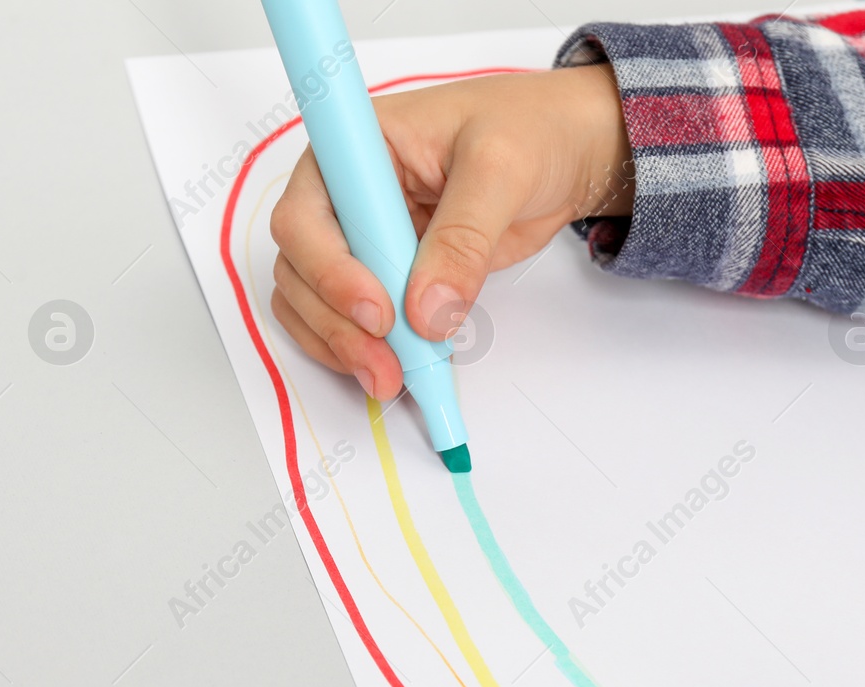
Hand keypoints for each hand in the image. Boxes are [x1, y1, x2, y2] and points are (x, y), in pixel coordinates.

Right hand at [268, 65, 632, 399]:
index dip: (329, 270)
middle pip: (301, 269)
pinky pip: (344, 320)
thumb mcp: (501, 169)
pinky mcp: (381, 275)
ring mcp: (358, 238)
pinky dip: (358, 350)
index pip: (306, 216)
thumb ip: (464, 238)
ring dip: (341, 346)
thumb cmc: (529, 130)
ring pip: (311, 303)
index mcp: (354, 149)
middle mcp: (341, 194)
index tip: (380, 313)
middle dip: (338, 324)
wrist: (563, 152)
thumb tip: (429, 309)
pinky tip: (394, 368)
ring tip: (392, 378)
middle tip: (387, 366)